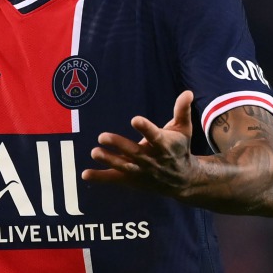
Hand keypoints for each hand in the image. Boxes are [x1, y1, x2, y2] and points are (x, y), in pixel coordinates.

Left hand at [81, 90, 200, 196]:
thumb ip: (182, 111)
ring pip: (123, 166)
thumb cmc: (180, 149)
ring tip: (94, 152)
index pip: (154, 136)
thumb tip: (187, 92)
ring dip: (108, 160)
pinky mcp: (132, 180)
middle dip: (118, 145)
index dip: (145, 128)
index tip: (135, 120)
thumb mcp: (184, 130)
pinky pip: (114, 179)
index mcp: (164, 145)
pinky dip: (100, 178)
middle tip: (102, 136)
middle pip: (134, 152)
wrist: (182, 180)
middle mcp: (152, 159)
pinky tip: (85, 174)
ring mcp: (141, 171)